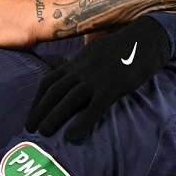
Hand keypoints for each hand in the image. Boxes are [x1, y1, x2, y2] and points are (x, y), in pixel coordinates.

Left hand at [26, 16, 170, 141]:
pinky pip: (93, 108)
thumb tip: (69, 76)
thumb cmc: (121, 47)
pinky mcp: (112, 88)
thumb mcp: (93, 51)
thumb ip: (80, 65)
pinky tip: (71, 136)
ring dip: (53, 117)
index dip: (37, 100)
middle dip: (39, 111)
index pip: (48, 81)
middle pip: (53, 92)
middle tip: (30, 129)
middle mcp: (80, 70)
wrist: (145, 38)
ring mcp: (95, 79)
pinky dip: (81, 122)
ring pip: (68, 99)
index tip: (32, 114)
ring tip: (43, 133)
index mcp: (75, 63)